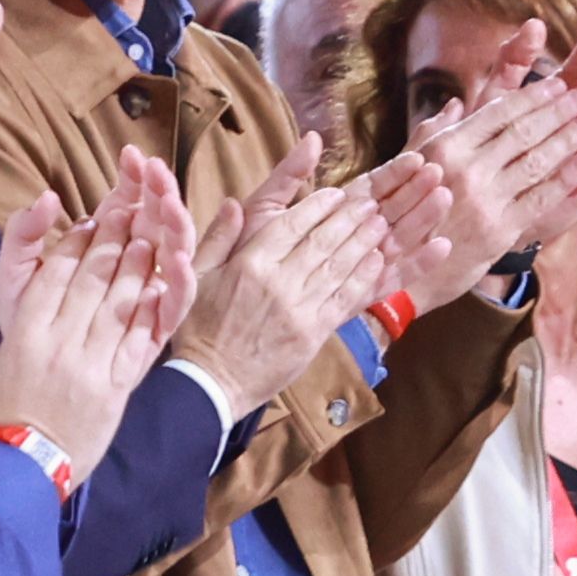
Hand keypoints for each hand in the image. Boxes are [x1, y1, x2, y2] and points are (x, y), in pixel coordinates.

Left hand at [0, 149, 196, 348]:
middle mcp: (133, 262)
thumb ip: (24, 232)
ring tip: (169, 206)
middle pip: (158, 220)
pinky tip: (177, 259)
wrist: (32, 375)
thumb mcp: (14, 270)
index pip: (127, 199)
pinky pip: (177, 301)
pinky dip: (183, 279)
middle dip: (161, 192)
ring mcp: (149, 291)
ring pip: (175, 252)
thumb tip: (47, 198)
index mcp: (103, 241)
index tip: (131, 156)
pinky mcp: (157, 326)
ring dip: (177, 226)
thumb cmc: (26, 319)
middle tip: (157, 173)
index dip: (134, 177)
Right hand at [0, 194, 195, 484]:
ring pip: (118, 304)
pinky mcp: (118, 387)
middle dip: (109, 242)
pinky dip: (151, 313)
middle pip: (89, 281)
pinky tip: (161, 288)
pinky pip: (138, 342)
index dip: (70, 246)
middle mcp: (60, 343)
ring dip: (135, 267)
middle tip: (126, 211)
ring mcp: (92, 364)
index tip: (86, 223)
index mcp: (23, 338)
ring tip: (149, 237)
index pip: (51, 278)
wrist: (22, 477)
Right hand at [172, 152, 408, 416]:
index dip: (317, 205)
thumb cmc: (198, 328)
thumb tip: (232, 203)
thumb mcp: (196, 277)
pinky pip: (344, 299)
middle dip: (349, 218)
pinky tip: (377, 261)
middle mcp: (279, 282)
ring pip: (339, 266)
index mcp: (249, 264)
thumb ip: (218, 237)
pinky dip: (364, 278)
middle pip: (322, 240)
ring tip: (380, 223)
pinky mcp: (313, 333)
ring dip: (363, 242)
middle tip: (369, 202)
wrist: (210, 382)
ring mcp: (299, 308)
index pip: (291, 224)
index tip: (336, 193)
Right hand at [400, 71, 576, 308]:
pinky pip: (541, 198)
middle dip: (561, 111)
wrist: (404, 271)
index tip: (559, 83)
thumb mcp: (407, 165)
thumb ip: (432, 132)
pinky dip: (566, 178)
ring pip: (538, 161)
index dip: (534, 96)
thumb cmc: (403, 214)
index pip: (499, 112)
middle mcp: (467, 170)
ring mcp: (486, 200)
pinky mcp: (501, 230)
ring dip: (571, 139)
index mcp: (445, 148)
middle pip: (524, 132)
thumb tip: (455, 104)